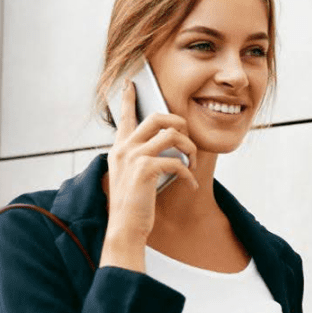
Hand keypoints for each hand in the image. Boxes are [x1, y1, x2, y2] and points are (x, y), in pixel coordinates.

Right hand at [104, 78, 198, 242]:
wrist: (125, 229)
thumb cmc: (133, 206)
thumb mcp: (133, 177)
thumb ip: (142, 158)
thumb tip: (167, 144)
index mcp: (119, 149)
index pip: (124, 117)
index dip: (128, 98)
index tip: (131, 83)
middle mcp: (123, 149)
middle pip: (156, 117)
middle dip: (178, 122)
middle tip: (187, 135)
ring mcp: (133, 157)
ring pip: (171, 135)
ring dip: (189, 148)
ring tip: (192, 164)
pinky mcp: (144, 169)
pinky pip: (176, 161)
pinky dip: (189, 173)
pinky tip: (190, 184)